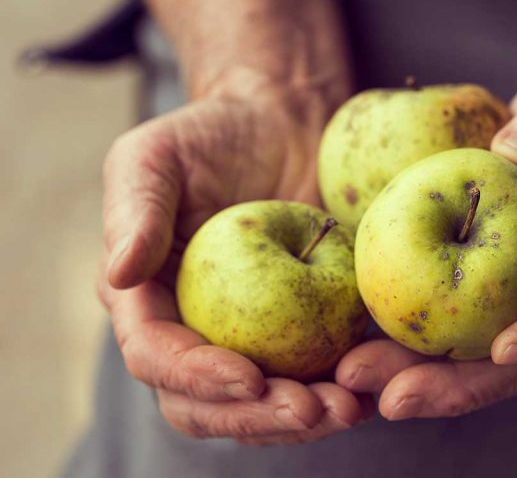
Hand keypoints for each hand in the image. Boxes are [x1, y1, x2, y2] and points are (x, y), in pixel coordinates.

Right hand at [99, 83, 371, 444]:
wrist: (279, 123)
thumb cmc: (210, 135)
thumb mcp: (155, 156)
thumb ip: (134, 211)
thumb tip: (120, 274)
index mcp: (147, 298)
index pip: (155, 356)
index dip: (195, 376)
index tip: (247, 378)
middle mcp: (192, 329)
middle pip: (207, 403)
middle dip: (254, 418)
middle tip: (309, 409)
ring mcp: (248, 336)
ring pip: (261, 405)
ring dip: (301, 420)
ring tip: (348, 409)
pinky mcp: (299, 329)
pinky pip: (312, 376)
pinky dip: (336, 392)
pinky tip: (369, 393)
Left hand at [336, 73, 516, 419]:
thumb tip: (516, 151)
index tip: (507, 349)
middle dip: (458, 386)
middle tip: (394, 398)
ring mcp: (512, 302)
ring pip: (471, 358)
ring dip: (413, 376)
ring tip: (354, 377)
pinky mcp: (474, 298)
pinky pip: (440, 328)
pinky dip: (398, 343)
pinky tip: (350, 346)